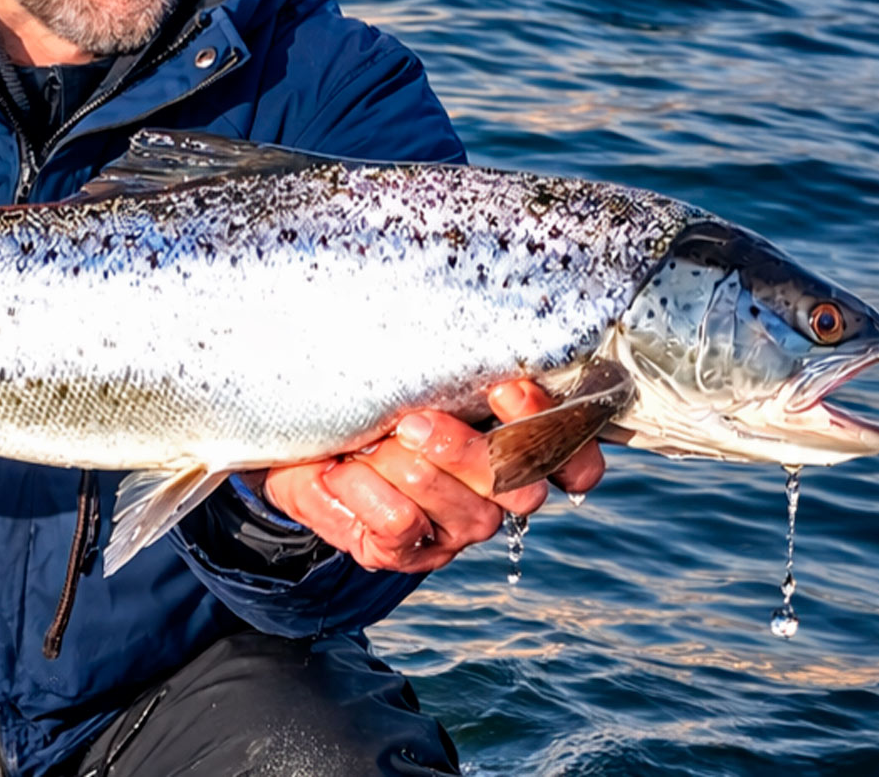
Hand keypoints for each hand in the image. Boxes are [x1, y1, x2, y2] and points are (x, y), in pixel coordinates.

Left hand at [262, 380, 605, 573]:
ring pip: (468, 511)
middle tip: (411, 422)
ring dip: (405, 470)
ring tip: (367, 443)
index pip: (576, 455)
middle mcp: (501, 490)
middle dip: (462, 449)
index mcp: (517, 441)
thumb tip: (453, 326)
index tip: (504, 389)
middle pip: (519, 481)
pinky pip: (403, 526)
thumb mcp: (405, 365)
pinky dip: (364, 492)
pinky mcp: (412, 552)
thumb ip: (441, 359)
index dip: (554, 429)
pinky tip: (341, 472)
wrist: (302, 441)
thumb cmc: (369, 394)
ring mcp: (461, 525)